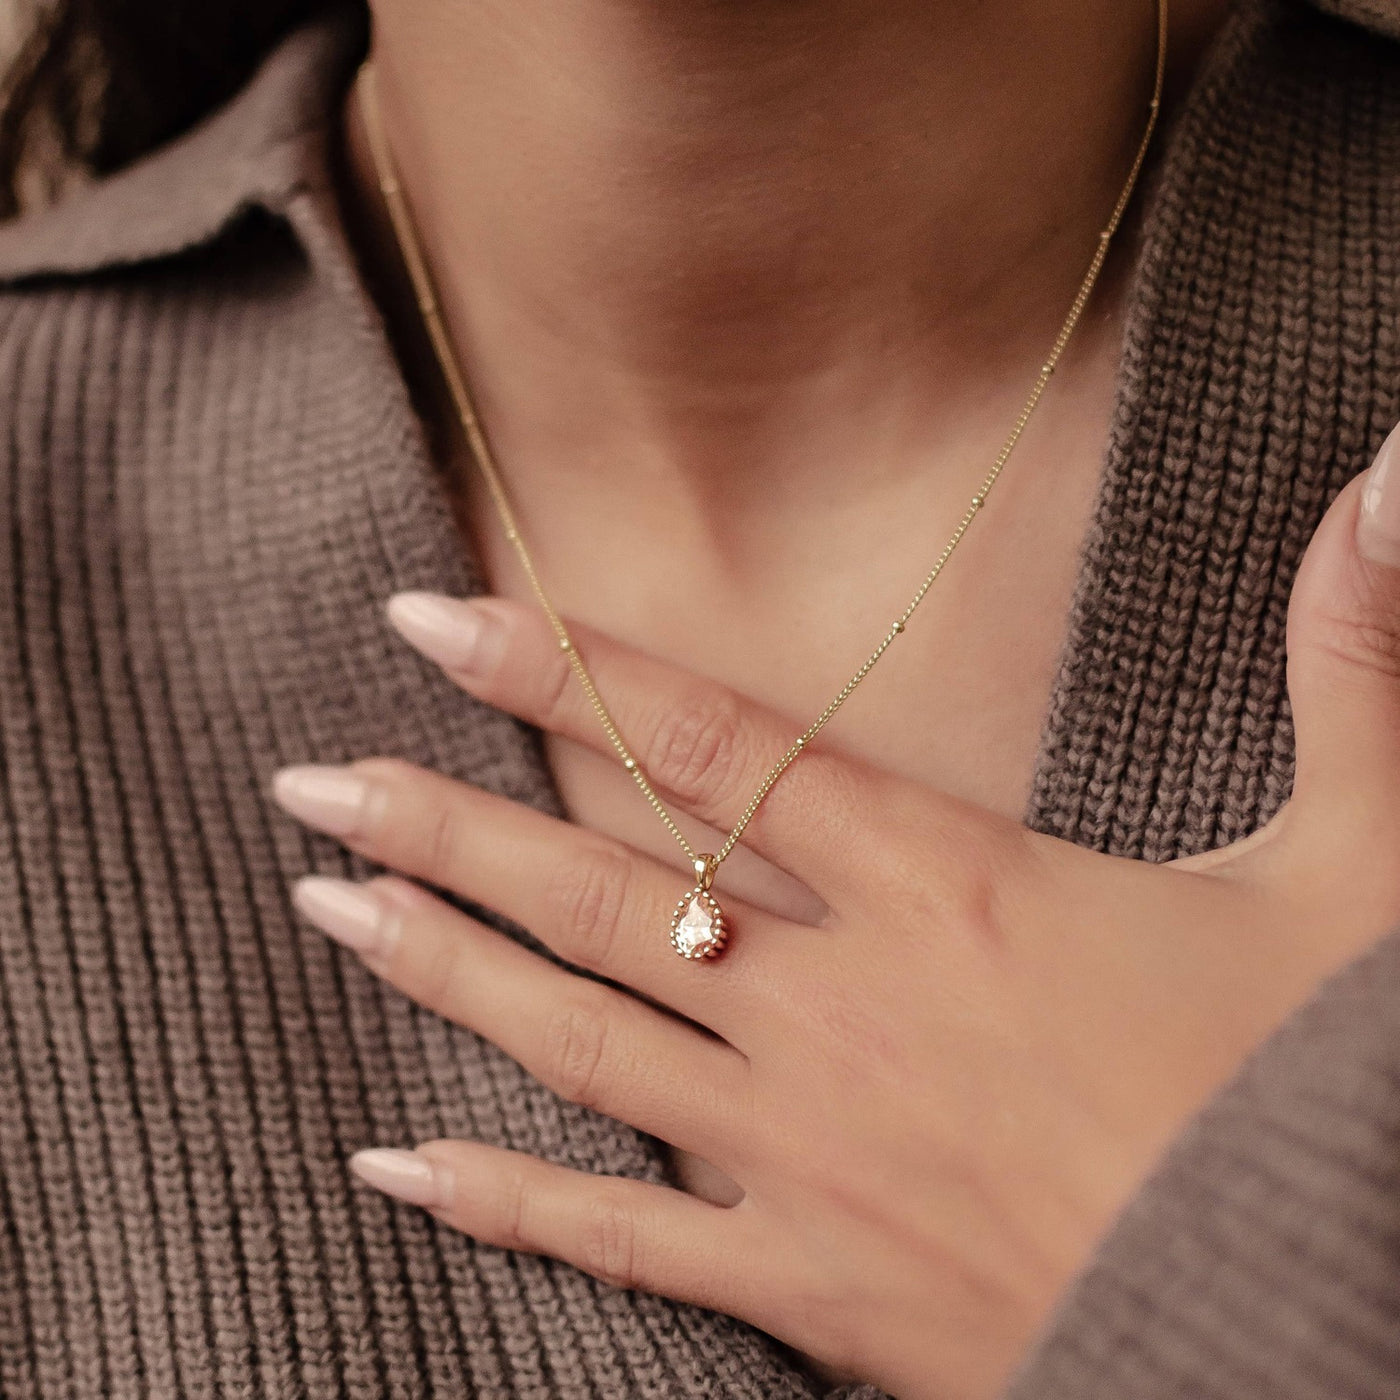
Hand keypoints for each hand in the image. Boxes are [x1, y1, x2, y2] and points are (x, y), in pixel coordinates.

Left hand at [270, 426, 1399, 1399]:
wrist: (1322, 1325)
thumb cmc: (1323, 1098)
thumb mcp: (1360, 869)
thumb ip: (1349, 673)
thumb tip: (1395, 485)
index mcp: (954, 891)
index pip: (718, 741)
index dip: (569, 665)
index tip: (438, 614)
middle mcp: (845, 1006)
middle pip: (601, 884)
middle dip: (445, 818)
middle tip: (311, 776)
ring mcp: (810, 1152)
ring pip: (579, 1038)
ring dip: (442, 962)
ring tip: (323, 903)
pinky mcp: (813, 1287)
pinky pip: (621, 1241)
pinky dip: (501, 1200)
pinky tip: (392, 1161)